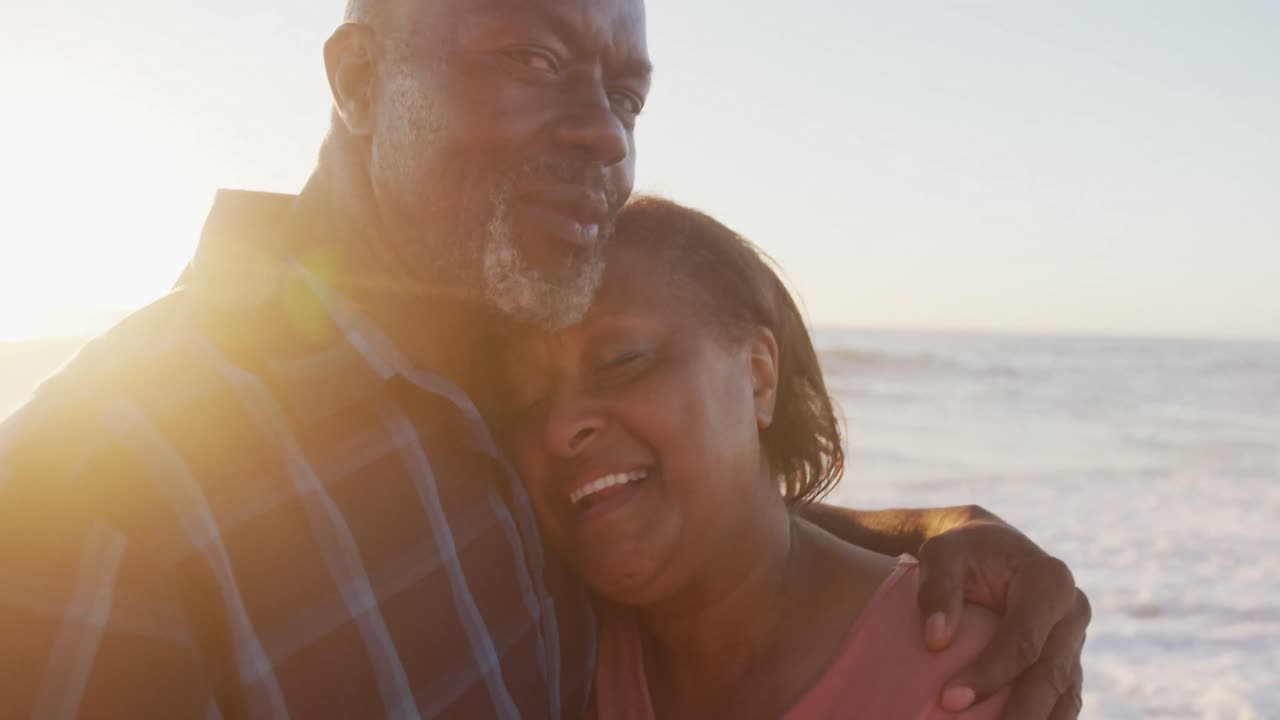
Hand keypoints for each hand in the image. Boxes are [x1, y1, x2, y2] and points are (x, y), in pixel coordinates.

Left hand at [915, 513, 1089, 719]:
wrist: (990, 549)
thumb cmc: (963, 551)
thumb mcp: (943, 553)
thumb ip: (938, 588)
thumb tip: (936, 640)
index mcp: (1050, 580)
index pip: (1023, 640)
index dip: (990, 674)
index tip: (949, 700)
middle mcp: (1074, 612)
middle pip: (1051, 675)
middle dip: (1018, 714)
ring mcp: (1076, 641)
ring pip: (1065, 696)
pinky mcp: (1069, 662)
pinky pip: (1064, 702)